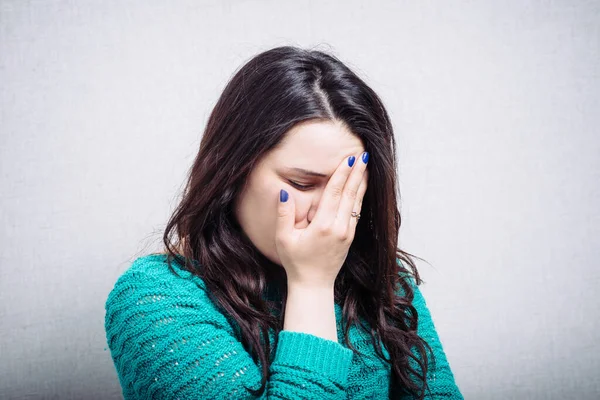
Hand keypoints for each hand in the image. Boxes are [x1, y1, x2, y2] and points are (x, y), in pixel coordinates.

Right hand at [275, 152, 368, 287]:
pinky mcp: (350, 237)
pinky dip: (360, 197)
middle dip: (356, 173)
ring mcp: (347, 233)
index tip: (349, 159)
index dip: (342, 174)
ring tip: (366, 167)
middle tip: (363, 155)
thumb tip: (284, 193)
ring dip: (361, 183)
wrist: (314, 284)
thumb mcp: (284, 239)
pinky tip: (361, 188)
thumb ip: (284, 215)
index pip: (334, 193)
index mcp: (323, 225)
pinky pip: (356, 212)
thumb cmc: (296, 262)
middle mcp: (339, 227)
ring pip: (356, 202)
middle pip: (349, 194)